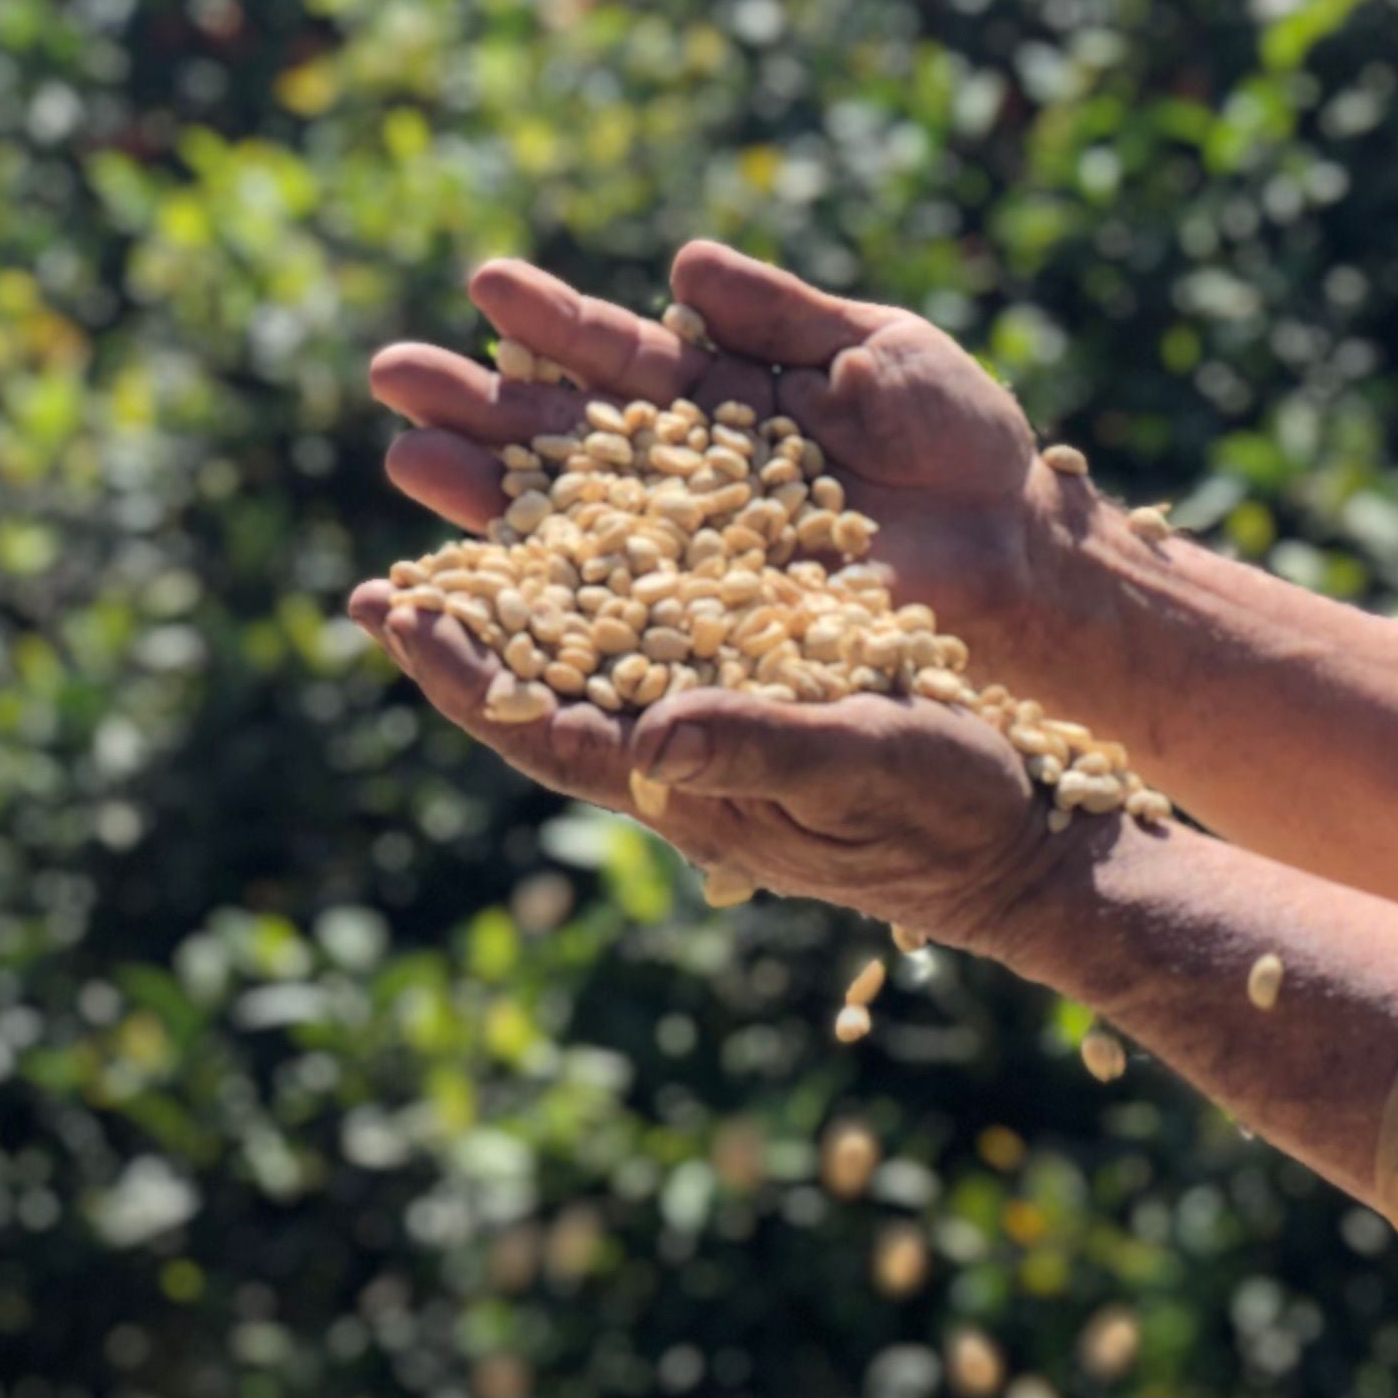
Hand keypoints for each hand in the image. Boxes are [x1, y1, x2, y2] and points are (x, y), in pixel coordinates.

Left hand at [350, 594, 1070, 959]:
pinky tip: (588, 559)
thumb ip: (763, 747)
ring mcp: (720, 740)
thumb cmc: (953, 811)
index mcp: (693, 786)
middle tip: (377, 593)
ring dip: (520, 617)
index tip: (395, 613)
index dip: (464, 676)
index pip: (545, 733)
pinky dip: (605, 603)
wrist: (1020, 839)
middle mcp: (687, 763)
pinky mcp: (761, 705)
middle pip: (546, 702)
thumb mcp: (868, 762)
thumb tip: (648, 734)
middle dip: (464, 645)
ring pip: (592, 674)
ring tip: (451, 558)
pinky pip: (657, 654)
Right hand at [365, 241, 1081, 698]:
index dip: (555, 325)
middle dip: (480, 406)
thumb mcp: (881, 347)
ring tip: (404, 455)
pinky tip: (483, 575)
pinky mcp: (721, 618)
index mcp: (722, 394)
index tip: (485, 285)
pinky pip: (624, 607)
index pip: (620, 356)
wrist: (1021, 543)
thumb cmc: (961, 434)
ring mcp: (699, 548)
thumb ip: (783, 313)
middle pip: (566, 436)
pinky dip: (556, 594)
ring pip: (573, 518)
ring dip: (487, 492)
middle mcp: (690, 473)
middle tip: (391, 374)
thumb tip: (681, 263)